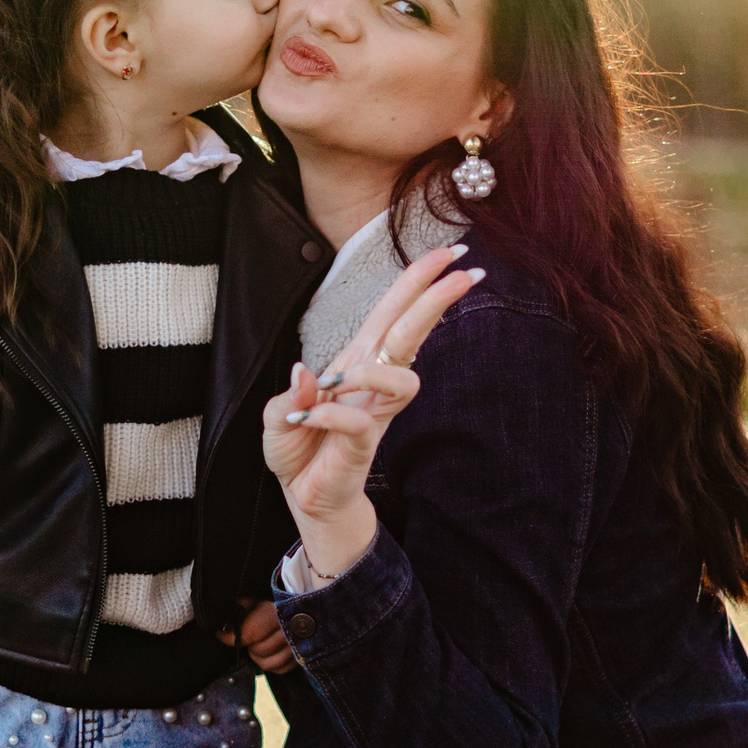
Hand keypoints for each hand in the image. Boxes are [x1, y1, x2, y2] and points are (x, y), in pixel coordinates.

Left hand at [216, 598, 296, 673]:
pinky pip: (280, 669)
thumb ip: (240, 608)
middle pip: (260, 650)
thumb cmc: (272, 603)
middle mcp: (291, 629)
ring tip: (257, 645)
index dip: (234, 637)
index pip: (252, 632)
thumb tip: (224, 627)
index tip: (220, 635)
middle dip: (250, 645)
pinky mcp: (303, 656)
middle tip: (248, 638)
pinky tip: (268, 653)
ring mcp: (299, 645)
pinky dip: (270, 664)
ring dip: (258, 657)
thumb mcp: (256, 599)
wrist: (299, 607)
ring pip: (269, 663)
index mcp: (277, 611)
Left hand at [263, 244, 481, 577]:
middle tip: (470, 272)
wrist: (302, 495)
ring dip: (373, 371)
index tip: (452, 253)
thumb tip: (305, 372)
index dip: (419, 280)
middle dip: (438, 299)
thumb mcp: (278, 412)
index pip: (393, 311)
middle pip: (412, 331)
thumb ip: (292, 392)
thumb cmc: (300, 446)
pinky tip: (310, 417)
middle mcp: (372, 381)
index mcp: (356, 360)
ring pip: (403, 377)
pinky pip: (359, 419)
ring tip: (340, 383)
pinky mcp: (365, 443)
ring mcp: (374, 412)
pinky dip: (331, 413)